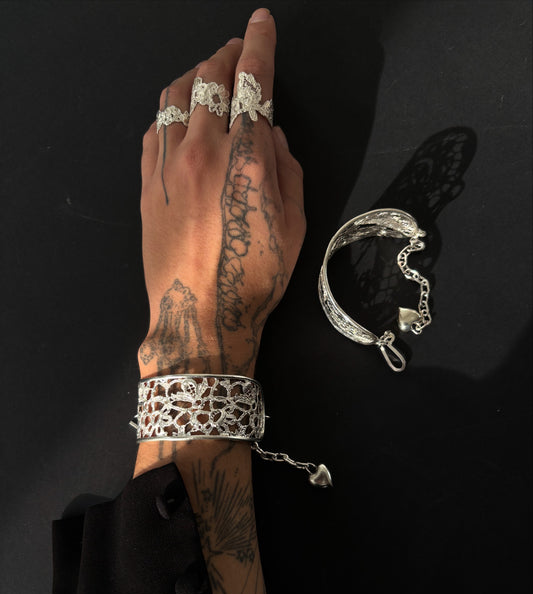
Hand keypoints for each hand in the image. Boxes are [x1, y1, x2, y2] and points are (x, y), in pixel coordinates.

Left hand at [138, 8, 305, 378]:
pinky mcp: (148, 185)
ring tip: (208, 76)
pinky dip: (170, 110)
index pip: (251, 82)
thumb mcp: (295, 227)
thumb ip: (288, 171)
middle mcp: (204, 152)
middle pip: (209, 78)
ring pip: (176, 95)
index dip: (258, 45)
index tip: (260, 23)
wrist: (200, 316)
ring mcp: (169, 166)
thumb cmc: (253, 279)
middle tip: (236, 51)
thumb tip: (274, 137)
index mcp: (248, 160)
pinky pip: (154, 128)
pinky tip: (180, 116)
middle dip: (226, 55)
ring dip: (195, 75)